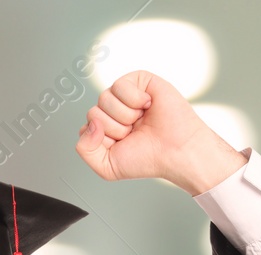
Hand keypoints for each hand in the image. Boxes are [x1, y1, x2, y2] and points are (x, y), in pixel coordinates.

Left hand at [74, 69, 246, 194]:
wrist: (176, 151)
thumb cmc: (147, 159)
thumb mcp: (107, 167)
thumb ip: (84, 149)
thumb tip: (90, 123)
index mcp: (105, 128)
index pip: (87, 127)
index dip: (103, 141)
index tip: (124, 146)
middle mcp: (114, 110)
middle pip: (94, 113)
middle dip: (115, 129)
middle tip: (136, 133)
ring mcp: (126, 95)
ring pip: (104, 99)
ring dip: (125, 116)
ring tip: (142, 120)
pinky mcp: (139, 80)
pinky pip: (120, 85)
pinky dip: (134, 99)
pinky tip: (148, 106)